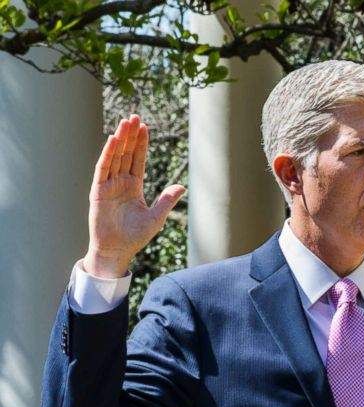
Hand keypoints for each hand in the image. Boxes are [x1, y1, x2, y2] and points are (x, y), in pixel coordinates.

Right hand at [84, 115, 185, 277]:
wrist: (117, 250)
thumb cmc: (135, 237)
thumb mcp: (156, 217)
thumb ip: (166, 200)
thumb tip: (182, 186)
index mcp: (134, 186)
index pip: (138, 160)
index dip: (141, 144)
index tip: (145, 127)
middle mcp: (120, 182)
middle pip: (126, 154)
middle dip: (131, 136)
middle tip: (135, 116)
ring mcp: (108, 185)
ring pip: (115, 157)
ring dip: (120, 140)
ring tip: (125, 122)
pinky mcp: (98, 191)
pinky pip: (103, 169)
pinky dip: (107, 154)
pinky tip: (112, 140)